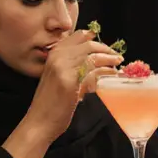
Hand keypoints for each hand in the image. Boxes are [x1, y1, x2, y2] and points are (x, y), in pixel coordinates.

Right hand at [3, 30, 121, 157]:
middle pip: (88, 45)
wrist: (39, 122)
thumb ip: (71, 65)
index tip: (106, 46)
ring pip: (93, 56)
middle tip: (117, 57)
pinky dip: (106, 71)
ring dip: (110, 59)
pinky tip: (112, 75)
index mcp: (53, 54)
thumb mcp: (57, 77)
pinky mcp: (70, 81)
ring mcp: (63, 68)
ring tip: (118, 64)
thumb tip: (95, 60)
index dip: (95, 39)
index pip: (78, 36)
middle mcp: (57, 57)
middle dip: (106, 49)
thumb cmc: (49, 103)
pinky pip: (93, 71)